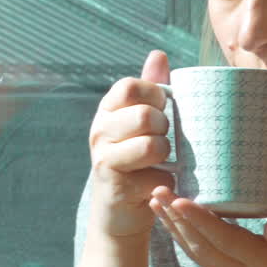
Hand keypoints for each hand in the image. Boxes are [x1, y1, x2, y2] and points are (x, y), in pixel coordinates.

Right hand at [86, 50, 177, 240]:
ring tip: (161, 161)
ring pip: (153, 146)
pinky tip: (157, 183)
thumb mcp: (139, 122)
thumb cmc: (136, 160)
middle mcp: (99, 132)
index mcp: (106, 110)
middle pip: (144, 116)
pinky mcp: (117, 188)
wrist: (120, 212)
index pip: (130, 87)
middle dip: (164, 127)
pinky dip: (167, 181)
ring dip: (167, 154)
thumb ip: (150, 88)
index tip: (162, 109)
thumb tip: (159, 54)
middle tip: (163, 138)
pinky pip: (158, 176)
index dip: (154, 96)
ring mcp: (104, 160)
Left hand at [149, 187, 266, 266]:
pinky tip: (172, 216)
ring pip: (196, 252)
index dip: (200, 221)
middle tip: (157, 190)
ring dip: (173, 227)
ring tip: (155, 200)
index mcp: (265, 264)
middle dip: (176, 220)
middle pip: (201, 247)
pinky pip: (201, 252)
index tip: (179, 199)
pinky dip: (182, 234)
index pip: (226, 241)